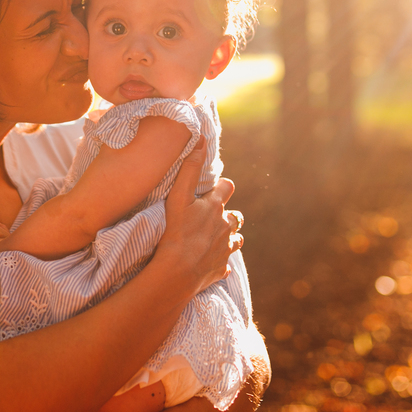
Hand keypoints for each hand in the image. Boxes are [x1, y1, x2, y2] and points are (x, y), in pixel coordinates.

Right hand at [158, 143, 242, 294]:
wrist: (177, 271)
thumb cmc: (175, 231)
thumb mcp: (178, 196)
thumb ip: (190, 168)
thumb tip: (201, 139)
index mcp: (216, 207)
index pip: (228, 187)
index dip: (220, 187)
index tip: (210, 191)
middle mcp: (226, 227)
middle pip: (236, 216)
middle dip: (227, 215)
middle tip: (210, 217)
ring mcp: (225, 249)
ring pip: (236, 240)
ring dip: (228, 238)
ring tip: (212, 239)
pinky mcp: (221, 269)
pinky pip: (225, 264)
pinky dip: (219, 261)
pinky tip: (210, 262)